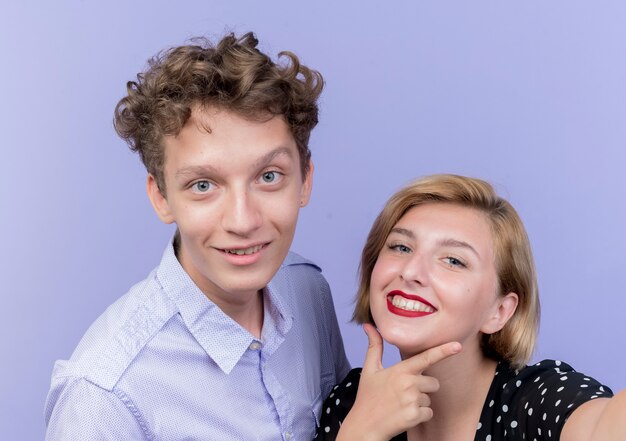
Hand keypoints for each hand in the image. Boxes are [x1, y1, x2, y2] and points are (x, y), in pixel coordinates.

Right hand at [336, 324, 461, 440]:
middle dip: (424, 388)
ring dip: (420, 402)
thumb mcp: (370, 370)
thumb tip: (369, 326)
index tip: (457, 346)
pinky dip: (420, 415)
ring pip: (430, 398)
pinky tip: (404, 414)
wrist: (364, 426)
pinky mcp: (415, 416)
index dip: (443, 350)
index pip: (426, 358)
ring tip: (401, 404)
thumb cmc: (368, 397)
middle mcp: (408, 383)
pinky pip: (429, 413)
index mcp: (400, 370)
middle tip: (404, 393)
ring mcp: (412, 400)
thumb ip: (374, 346)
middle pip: (433, 383)